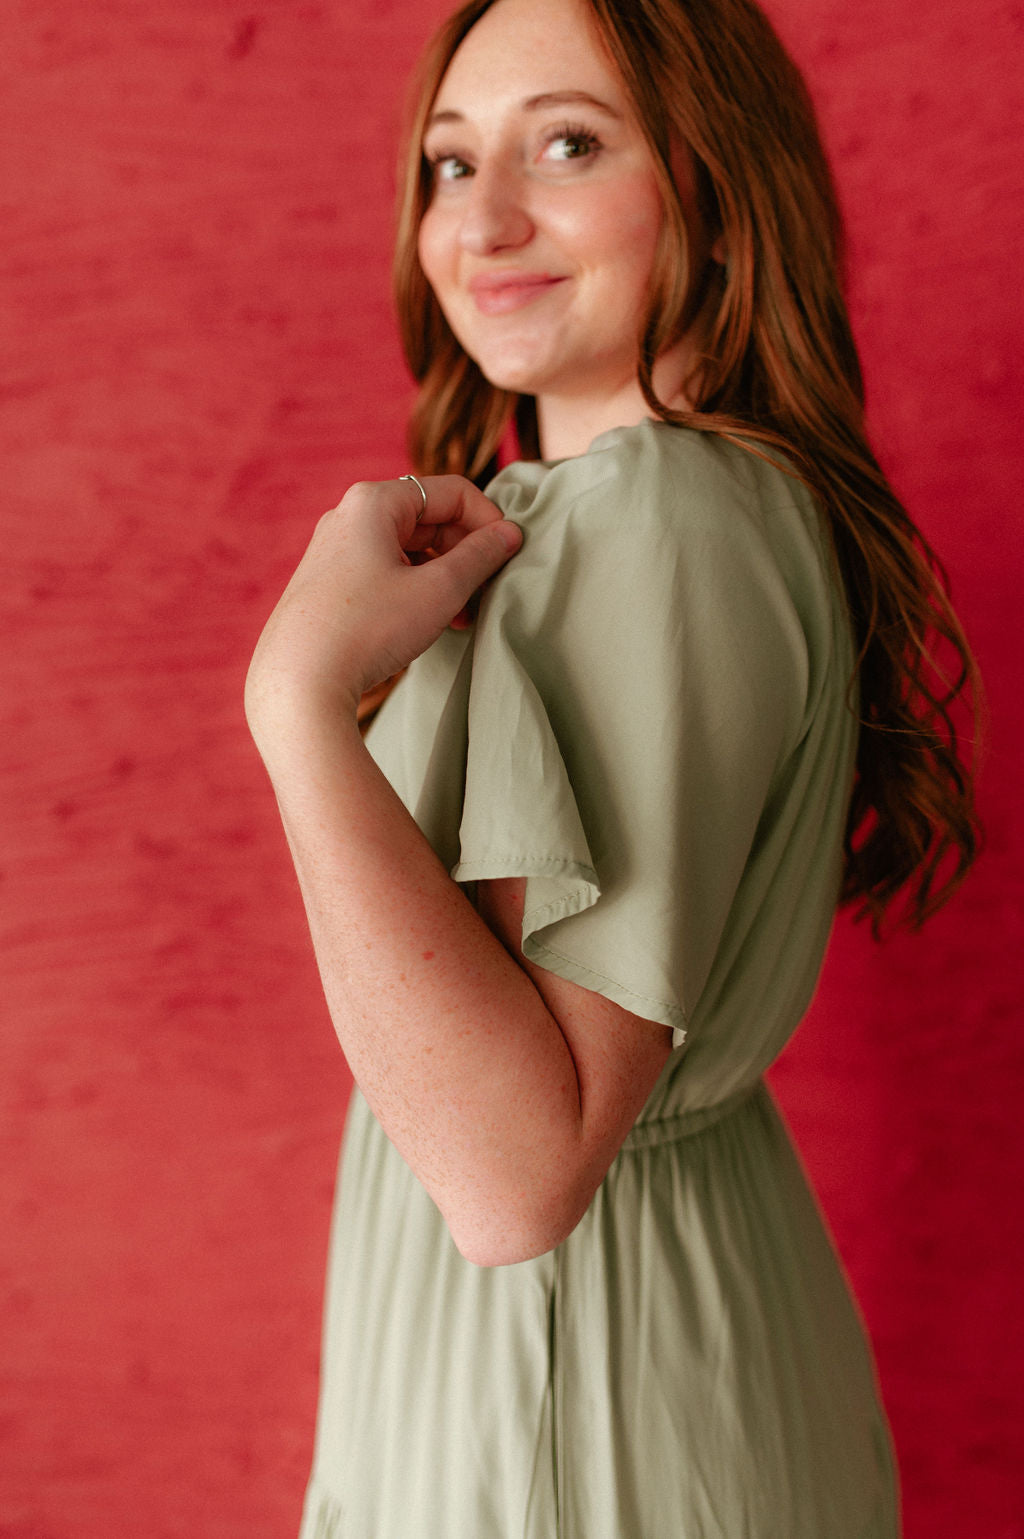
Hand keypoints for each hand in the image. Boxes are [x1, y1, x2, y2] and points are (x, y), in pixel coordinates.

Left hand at [245, 475, 521, 741]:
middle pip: (429, 519)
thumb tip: (509, 534)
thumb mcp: (439, 590)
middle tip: (487, 593)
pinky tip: (429, 624)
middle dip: (465, 554)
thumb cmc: (369, 629)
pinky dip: (416, 590)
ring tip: (463, 617)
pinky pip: (385, 571)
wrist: (299, 682)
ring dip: (444, 577)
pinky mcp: (328, 583)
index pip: (452, 492)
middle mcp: (348, 516)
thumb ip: (481, 556)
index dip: (489, 521)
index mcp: (374, 501)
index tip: (508, 556)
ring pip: (409, 549)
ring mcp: (334, 550)